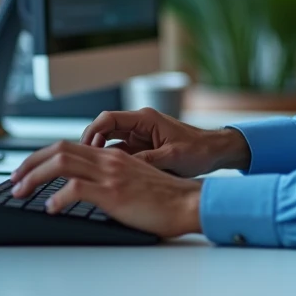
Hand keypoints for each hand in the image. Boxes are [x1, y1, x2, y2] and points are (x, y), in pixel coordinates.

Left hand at [9, 141, 202, 236]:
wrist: (188, 202)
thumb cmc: (165, 197)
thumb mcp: (133, 180)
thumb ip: (111, 178)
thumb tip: (88, 190)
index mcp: (112, 156)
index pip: (68, 147)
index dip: (42, 156)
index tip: (27, 171)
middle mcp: (108, 159)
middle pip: (59, 150)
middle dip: (29, 163)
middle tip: (14, 179)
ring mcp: (110, 174)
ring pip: (61, 163)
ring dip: (34, 177)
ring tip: (20, 191)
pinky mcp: (113, 192)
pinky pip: (76, 188)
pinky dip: (57, 198)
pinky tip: (51, 208)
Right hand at [79, 108, 251, 177]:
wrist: (215, 152)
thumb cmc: (198, 150)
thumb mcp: (172, 156)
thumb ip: (148, 160)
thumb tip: (124, 168)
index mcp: (145, 119)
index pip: (108, 119)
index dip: (92, 133)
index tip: (83, 149)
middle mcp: (140, 125)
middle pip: (105, 130)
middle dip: (90, 145)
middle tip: (81, 163)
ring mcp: (140, 137)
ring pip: (110, 142)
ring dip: (100, 155)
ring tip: (89, 172)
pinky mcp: (143, 148)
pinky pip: (120, 153)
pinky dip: (111, 162)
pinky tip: (105, 176)